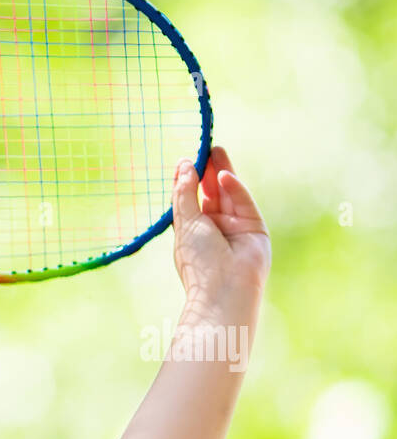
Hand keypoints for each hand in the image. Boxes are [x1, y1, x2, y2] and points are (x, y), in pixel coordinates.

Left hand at [171, 145, 270, 316]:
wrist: (224, 289)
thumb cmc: (199, 261)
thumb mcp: (186, 223)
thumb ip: (185, 194)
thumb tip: (184, 166)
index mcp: (193, 232)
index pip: (191, 200)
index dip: (189, 180)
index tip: (186, 160)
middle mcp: (214, 229)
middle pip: (211, 194)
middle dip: (209, 171)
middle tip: (206, 148)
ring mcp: (235, 228)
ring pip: (228, 194)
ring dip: (222, 172)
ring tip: (216, 150)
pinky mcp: (254, 227)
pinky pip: (243, 202)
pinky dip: (235, 188)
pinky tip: (224, 175)